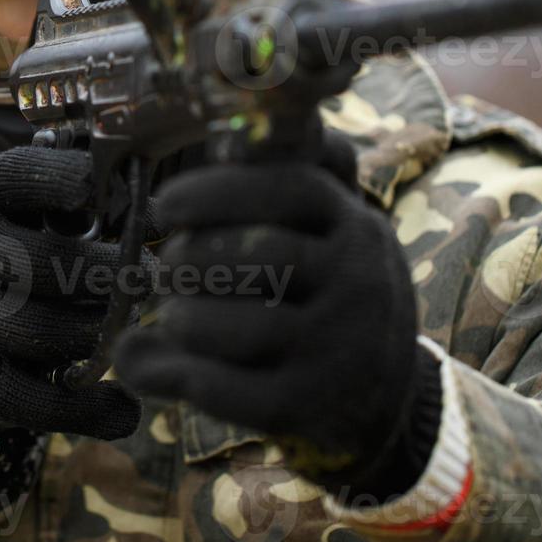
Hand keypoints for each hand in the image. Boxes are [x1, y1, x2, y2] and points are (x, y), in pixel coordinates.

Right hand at [0, 146, 140, 439]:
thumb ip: (67, 195)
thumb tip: (159, 218)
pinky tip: (123, 407)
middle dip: (114, 275)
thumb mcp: (4, 195)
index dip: (71, 181)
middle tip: (148, 279)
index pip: (26, 177)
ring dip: (105, 334)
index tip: (107, 191)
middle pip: (51, 264)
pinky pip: (30, 401)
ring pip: (49, 333)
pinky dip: (85, 411)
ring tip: (129, 327)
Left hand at [113, 131, 441, 497]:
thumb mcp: (326, 234)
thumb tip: (223, 135)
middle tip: (168, 267)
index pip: (288, 188)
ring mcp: (339, 349)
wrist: (386, 397)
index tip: (165, 205)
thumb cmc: (327, 294)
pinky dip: (179, 375)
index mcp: (356, 225)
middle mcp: (359, 282)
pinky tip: (155, 367)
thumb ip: (280, 181)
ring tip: (172, 315)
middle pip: (259, 254)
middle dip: (191, 258)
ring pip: (240, 326)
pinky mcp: (310, 406)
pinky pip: (226, 389)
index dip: (216, 191)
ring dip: (182, 318)